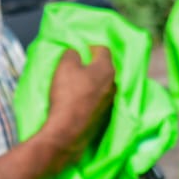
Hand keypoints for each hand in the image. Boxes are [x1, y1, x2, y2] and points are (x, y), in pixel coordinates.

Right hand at [39, 46, 115, 172]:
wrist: (67, 130)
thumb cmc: (67, 94)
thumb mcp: (64, 66)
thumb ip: (71, 54)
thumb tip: (75, 54)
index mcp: (107, 69)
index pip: (103, 50)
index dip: (90, 48)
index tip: (80, 52)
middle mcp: (113, 84)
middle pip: (104, 69)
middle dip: (92, 67)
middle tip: (77, 69)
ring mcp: (110, 102)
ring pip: (102, 86)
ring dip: (92, 84)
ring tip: (76, 86)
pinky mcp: (103, 116)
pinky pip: (98, 101)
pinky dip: (90, 99)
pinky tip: (78, 102)